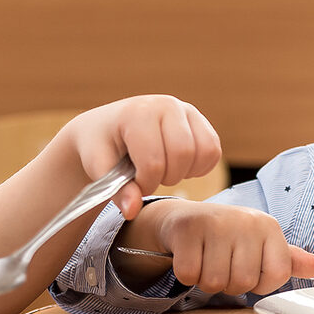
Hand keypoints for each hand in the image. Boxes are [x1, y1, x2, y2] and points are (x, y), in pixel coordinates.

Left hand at [63, 96, 221, 218]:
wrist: (106, 128)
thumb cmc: (100, 147)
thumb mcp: (99, 168)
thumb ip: (117, 190)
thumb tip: (132, 210)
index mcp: (138, 113)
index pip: (154, 161)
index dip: (144, 184)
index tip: (132, 185)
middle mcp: (166, 104)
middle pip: (183, 154)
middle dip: (166, 178)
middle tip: (148, 179)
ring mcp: (186, 110)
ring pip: (204, 152)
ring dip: (184, 172)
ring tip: (162, 171)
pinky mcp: (199, 120)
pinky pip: (214, 151)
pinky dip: (199, 167)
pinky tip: (177, 167)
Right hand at [149, 199, 313, 295]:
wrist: (186, 218)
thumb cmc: (229, 237)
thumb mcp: (261, 244)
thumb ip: (287, 259)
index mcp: (269, 226)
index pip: (278, 275)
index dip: (262, 284)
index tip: (251, 271)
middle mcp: (246, 221)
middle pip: (244, 282)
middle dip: (230, 284)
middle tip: (223, 265)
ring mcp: (215, 223)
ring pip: (215, 282)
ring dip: (207, 281)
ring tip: (207, 260)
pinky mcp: (187, 228)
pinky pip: (190, 275)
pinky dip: (187, 275)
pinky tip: (191, 257)